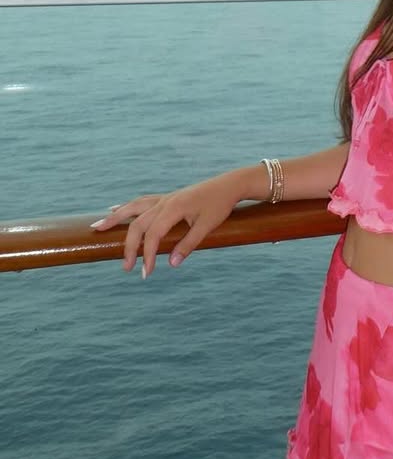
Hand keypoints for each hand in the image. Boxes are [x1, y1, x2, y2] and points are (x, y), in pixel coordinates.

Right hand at [90, 170, 248, 276]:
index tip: (145, 273)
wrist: (229, 185)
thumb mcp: (207, 227)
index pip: (153, 235)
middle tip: (126, 268)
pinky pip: (140, 202)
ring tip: (97, 228)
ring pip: (133, 208)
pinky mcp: (166, 198)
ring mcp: (164, 198)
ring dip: (115, 218)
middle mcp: (164, 202)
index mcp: (173, 208)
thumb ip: (188, 245)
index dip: (147, 255)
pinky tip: (114, 209)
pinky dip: (126, 208)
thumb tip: (171, 264)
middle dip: (129, 246)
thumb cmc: (219, 205)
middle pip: (138, 224)